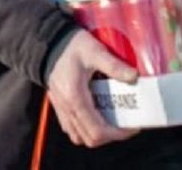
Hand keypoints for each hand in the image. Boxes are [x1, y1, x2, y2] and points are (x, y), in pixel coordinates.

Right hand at [47, 30, 139, 147]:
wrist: (48, 42)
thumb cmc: (70, 46)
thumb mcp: (94, 51)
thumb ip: (114, 65)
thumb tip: (133, 76)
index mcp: (75, 98)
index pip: (98, 131)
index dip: (118, 134)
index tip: (132, 126)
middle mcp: (66, 107)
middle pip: (90, 139)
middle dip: (110, 135)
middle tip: (124, 123)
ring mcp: (61, 108)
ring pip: (79, 136)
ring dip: (97, 133)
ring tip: (111, 120)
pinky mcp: (59, 105)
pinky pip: (71, 128)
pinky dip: (84, 128)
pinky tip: (95, 115)